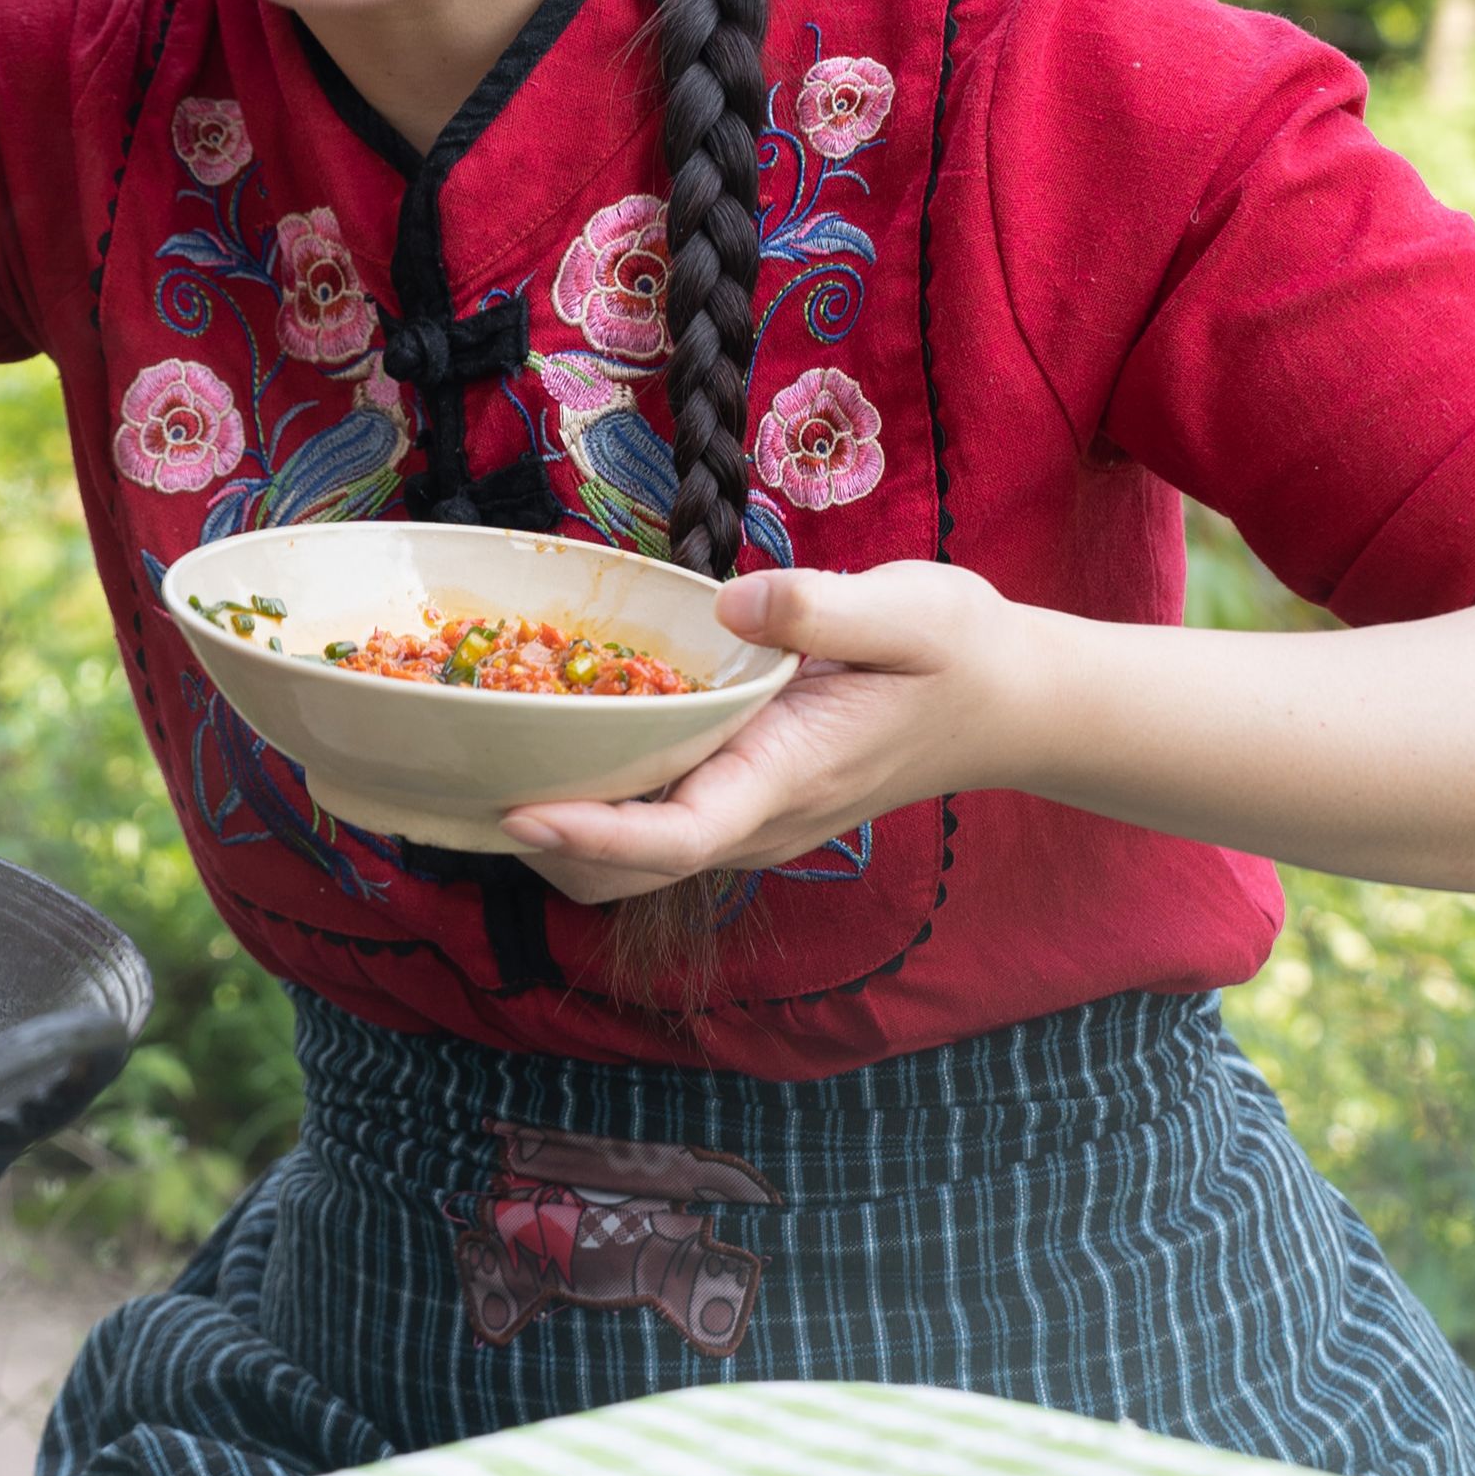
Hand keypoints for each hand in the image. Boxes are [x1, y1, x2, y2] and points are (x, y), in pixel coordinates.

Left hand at [499, 561, 1036, 905]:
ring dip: (560, 826)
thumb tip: (729, 606)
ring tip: (489, 754)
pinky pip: (655, 819)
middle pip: (629, 869)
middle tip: (463, 775)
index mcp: (788, 776)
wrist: (1011, 700)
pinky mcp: (745, 797)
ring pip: (634, 857)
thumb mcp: (911, 610)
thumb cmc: (962, 652)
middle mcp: (760, 816)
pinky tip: (557, 734)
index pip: (677, 836)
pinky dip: (596, 798)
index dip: (591, 833)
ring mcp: (751, 817)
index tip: (515, 810)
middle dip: (545, 842)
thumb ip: (822, 607)